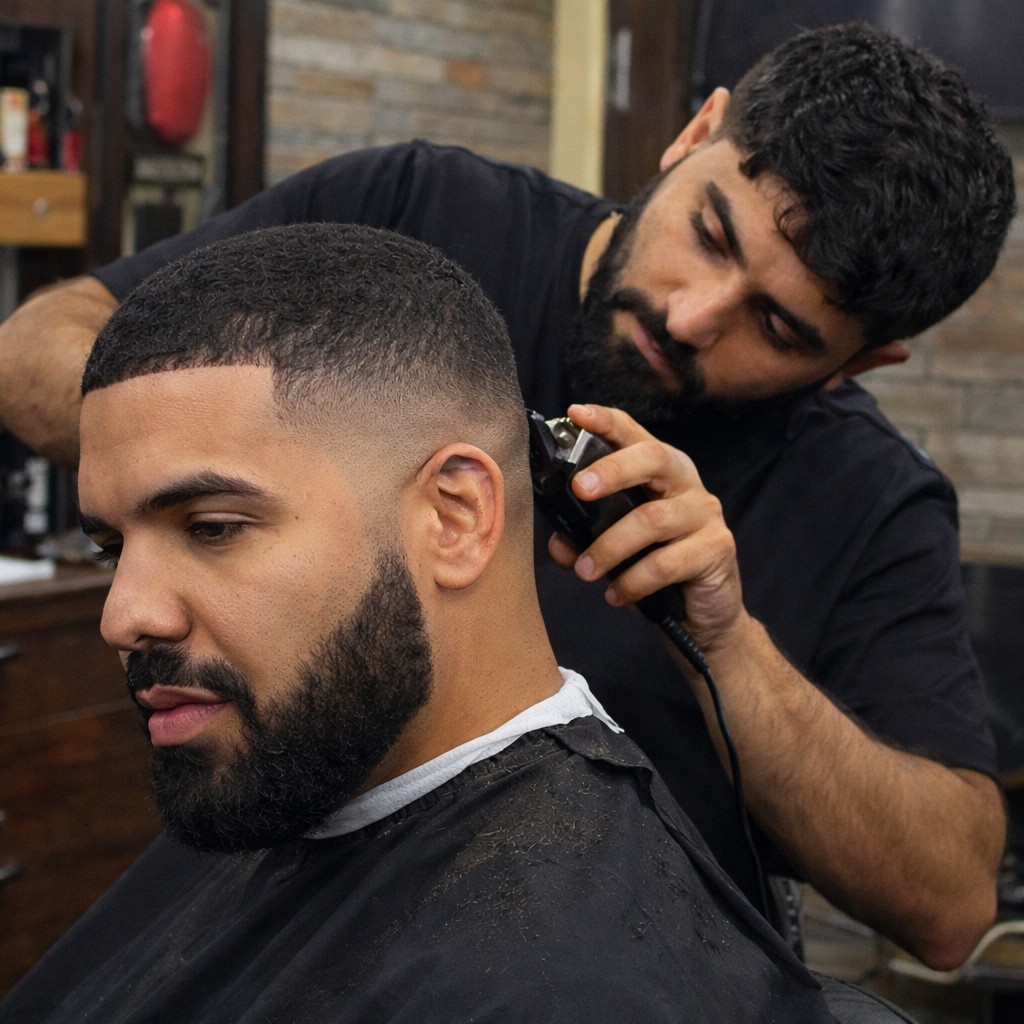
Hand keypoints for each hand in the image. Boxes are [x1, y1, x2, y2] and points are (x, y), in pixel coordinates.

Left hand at [546, 403, 743, 648]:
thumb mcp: (615, 550)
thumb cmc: (656, 569)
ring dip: (610, 546)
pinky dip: (633, 581)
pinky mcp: (717, 548)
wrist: (703, 614)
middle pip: (652, 457)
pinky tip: (615, 595)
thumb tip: (557, 542)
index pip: (633, 434)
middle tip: (579, 488)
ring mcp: (706, 514)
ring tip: (585, 571)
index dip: (606, 421)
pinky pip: (666, 562)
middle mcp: (686, 483)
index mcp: (660, 471)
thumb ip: (584, 540)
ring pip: (652, 519)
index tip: (575, 414)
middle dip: (612, 469)